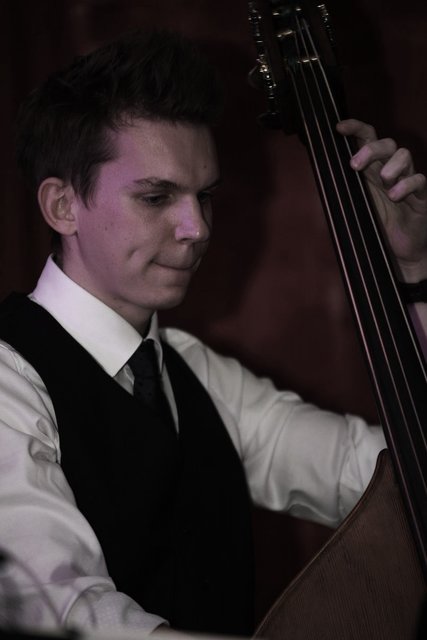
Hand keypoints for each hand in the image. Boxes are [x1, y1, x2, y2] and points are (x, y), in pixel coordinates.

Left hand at [336, 118, 426, 281]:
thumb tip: (322, 176)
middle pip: (386, 143)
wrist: (400, 251)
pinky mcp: (421, 196)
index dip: (355, 128)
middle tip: (355, 165)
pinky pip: (419, 180)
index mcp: (372, 169)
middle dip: (370, 149)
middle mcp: (390, 171)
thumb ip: (344, 189)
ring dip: (392, 165)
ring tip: (384, 181)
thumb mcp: (355, 205)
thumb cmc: (378, 225)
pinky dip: (407, 185)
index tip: (339, 127)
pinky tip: (396, 196)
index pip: (367, 139)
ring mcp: (407, 181)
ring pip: (404, 155)